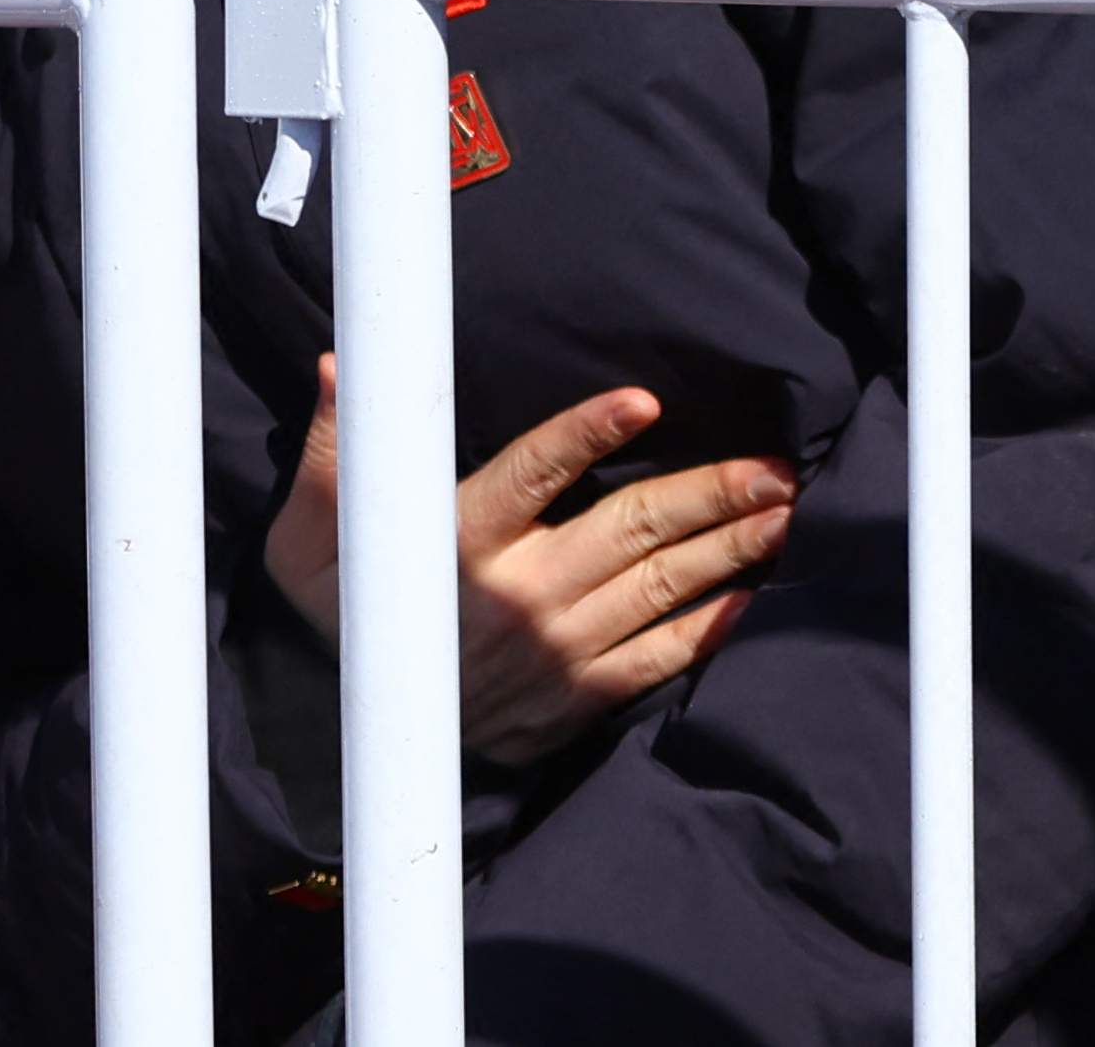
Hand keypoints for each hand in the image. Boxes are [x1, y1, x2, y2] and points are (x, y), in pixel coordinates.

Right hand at [261, 355, 795, 769]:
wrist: (355, 729)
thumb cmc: (344, 606)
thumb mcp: (312, 527)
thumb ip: (335, 445)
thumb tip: (335, 365)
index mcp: (460, 540)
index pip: (533, 474)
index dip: (587, 435)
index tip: (643, 402)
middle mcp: (518, 595)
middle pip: (629, 531)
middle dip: (709, 494)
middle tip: (773, 466)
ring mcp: (555, 650)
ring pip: (658, 588)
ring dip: (728, 548)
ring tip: (782, 512)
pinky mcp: (576, 695)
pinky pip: (657, 660)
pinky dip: (708, 629)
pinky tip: (750, 595)